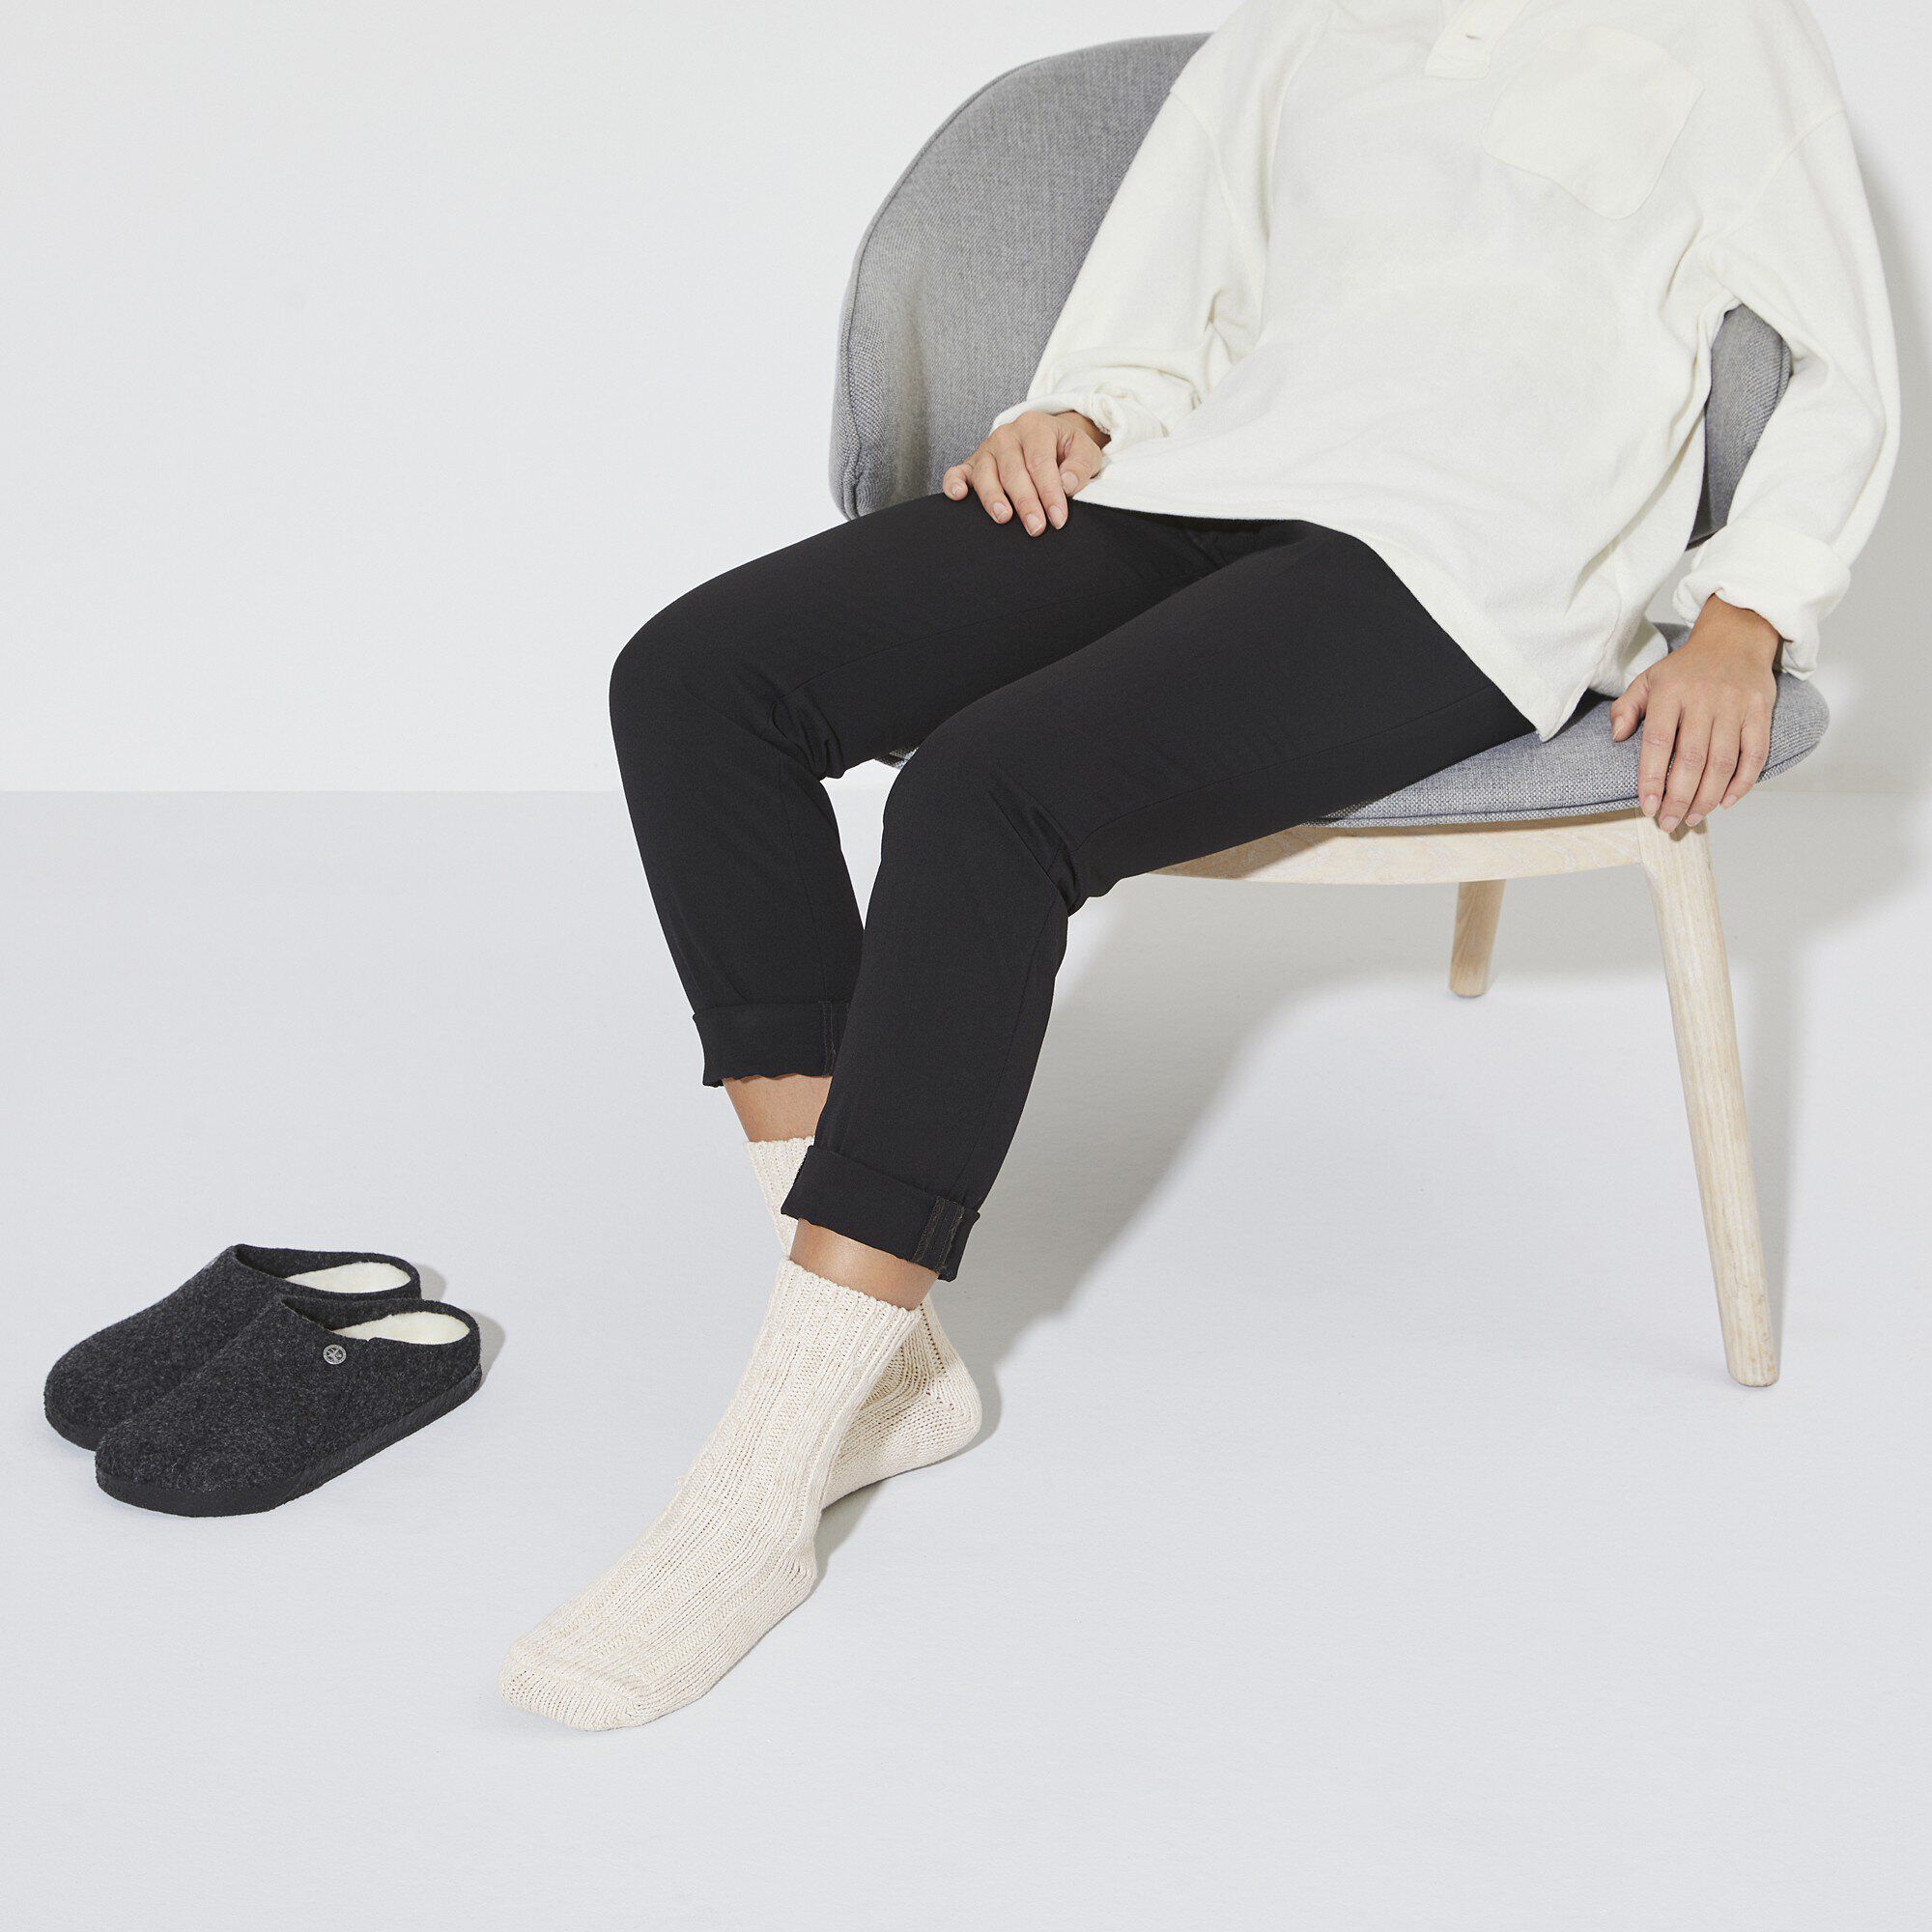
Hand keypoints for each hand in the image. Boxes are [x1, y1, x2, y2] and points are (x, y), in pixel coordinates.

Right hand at [943, 410, 1107, 534]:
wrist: (1047, 437)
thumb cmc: (1065, 448)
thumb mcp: (1084, 450)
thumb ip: (1080, 465)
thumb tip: (1067, 484)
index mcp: (1035, 427)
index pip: (1040, 463)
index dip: (1049, 492)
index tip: (1058, 518)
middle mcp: (1007, 435)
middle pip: (1013, 471)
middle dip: (1025, 502)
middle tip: (1036, 527)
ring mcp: (986, 449)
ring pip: (985, 474)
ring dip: (993, 497)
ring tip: (1004, 517)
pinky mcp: (972, 463)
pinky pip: (957, 472)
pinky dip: (953, 483)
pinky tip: (958, 496)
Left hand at [1610, 596, 1780, 831]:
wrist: (1736, 636)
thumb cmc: (1686, 667)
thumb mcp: (1648, 679)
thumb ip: (1627, 707)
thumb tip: (1617, 736)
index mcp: (1670, 693)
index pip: (1658, 743)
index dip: (1652, 779)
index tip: (1648, 807)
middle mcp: (1703, 699)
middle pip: (1692, 760)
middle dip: (1679, 798)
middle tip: (1669, 823)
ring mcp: (1735, 705)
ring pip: (1723, 762)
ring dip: (1708, 797)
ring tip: (1692, 817)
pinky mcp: (1760, 711)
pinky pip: (1755, 754)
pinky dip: (1743, 783)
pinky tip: (1726, 802)